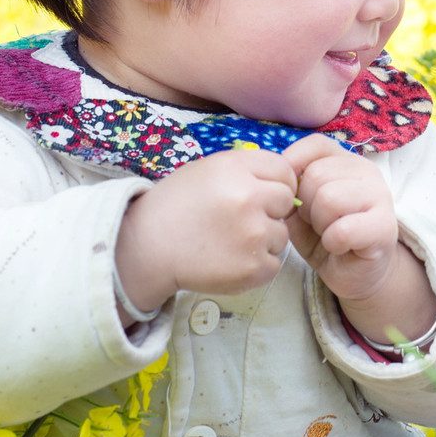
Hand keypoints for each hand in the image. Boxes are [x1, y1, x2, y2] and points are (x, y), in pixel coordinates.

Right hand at [114, 149, 297, 313]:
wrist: (148, 247)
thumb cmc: (177, 204)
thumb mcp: (208, 170)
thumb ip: (246, 170)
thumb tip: (284, 179)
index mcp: (236, 168)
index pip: (284, 170)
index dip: (276, 183)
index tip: (262, 194)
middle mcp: (248, 197)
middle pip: (287, 201)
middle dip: (271, 210)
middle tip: (242, 219)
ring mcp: (253, 234)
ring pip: (282, 235)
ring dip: (264, 239)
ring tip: (230, 240)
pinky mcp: (254, 268)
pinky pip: (274, 263)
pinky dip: (257, 265)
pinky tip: (230, 259)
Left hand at [282, 134, 399, 301]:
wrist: (357, 273)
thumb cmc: (327, 236)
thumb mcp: (301, 209)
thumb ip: (291, 190)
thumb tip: (277, 180)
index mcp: (346, 161)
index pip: (316, 144)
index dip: (294, 164)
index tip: (290, 193)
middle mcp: (367, 172)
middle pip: (316, 175)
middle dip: (305, 205)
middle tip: (315, 223)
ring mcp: (380, 197)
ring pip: (329, 198)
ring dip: (320, 224)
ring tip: (327, 233)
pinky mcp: (384, 227)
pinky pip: (343, 229)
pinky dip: (332, 242)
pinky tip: (338, 247)